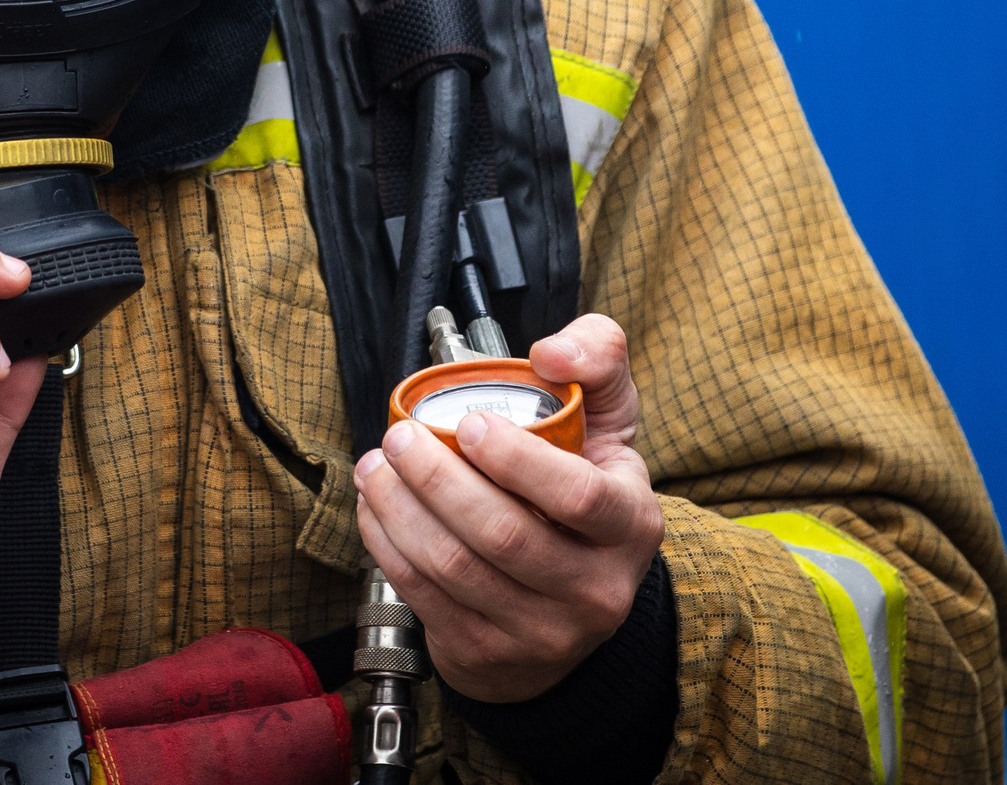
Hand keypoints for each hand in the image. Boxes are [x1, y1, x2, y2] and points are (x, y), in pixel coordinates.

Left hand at [353, 313, 664, 701]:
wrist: (567, 605)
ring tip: (376, 465)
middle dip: (437, 478)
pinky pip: (425, 595)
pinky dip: (388, 545)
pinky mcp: (488, 653)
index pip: (580, 498)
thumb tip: (552, 352)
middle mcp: (595, 589)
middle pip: (504, 534)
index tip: (469, 424)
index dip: (518, 461)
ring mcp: (542, 632)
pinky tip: (376, 510)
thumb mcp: (608, 423)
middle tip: (400, 436)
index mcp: (631, 527)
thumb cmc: (582, 493)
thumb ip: (598, 360)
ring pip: (456, 567)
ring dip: (400, 509)